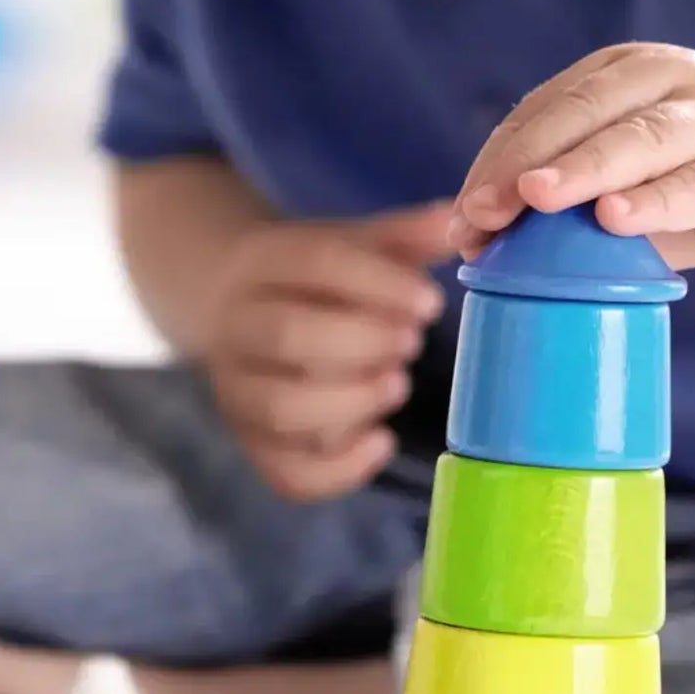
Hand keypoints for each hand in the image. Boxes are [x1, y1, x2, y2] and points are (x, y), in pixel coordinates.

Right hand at [203, 204, 453, 501]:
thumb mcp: (354, 242)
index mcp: (265, 261)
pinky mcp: (251, 443)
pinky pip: (285, 472)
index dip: (377, 283)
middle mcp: (238, 326)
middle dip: (362, 343)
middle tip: (413, 342)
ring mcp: (238, 390)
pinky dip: (336, 471)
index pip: (315, 263)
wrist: (236, 304)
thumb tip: (458, 221)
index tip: (431, 301)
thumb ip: (406, 235)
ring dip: (350, 403)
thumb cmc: (315, 275)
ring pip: (281, 409)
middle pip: (287, 336)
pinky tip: (380, 442)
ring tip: (398, 384)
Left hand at [449, 44, 694, 276]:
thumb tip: (470, 234)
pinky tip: (616, 219)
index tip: (464, 212)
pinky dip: (656, 201)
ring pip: (644, 138)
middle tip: (483, 208)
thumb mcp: (628, 178)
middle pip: (588, 112)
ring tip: (537, 198)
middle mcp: (676, 78)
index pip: (550, 108)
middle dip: (527, 160)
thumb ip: (564, 198)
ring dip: (585, 169)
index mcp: (628, 70)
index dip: (500, 157)